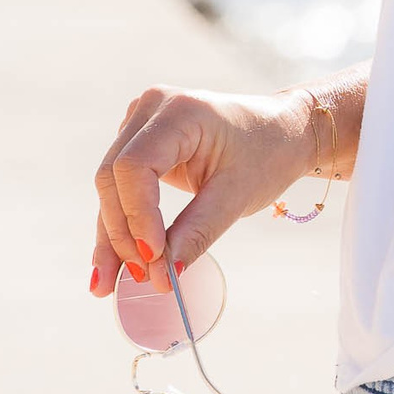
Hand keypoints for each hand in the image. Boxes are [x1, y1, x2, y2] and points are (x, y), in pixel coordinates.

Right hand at [89, 86, 313, 294]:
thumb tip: (163, 272)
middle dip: (122, 233)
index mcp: (181, 110)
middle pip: (115, 178)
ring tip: (108, 285)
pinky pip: (122, 189)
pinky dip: (121, 226)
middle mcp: (152, 108)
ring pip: (111, 188)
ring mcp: (142, 124)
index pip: (136, 166)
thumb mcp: (239, 193)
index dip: (138, 215)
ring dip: (112, 237)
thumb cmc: (270, 151)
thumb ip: (199, 230)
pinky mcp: (140, 144)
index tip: (153, 257)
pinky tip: (110, 266)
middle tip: (138, 278)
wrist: (285, 130)